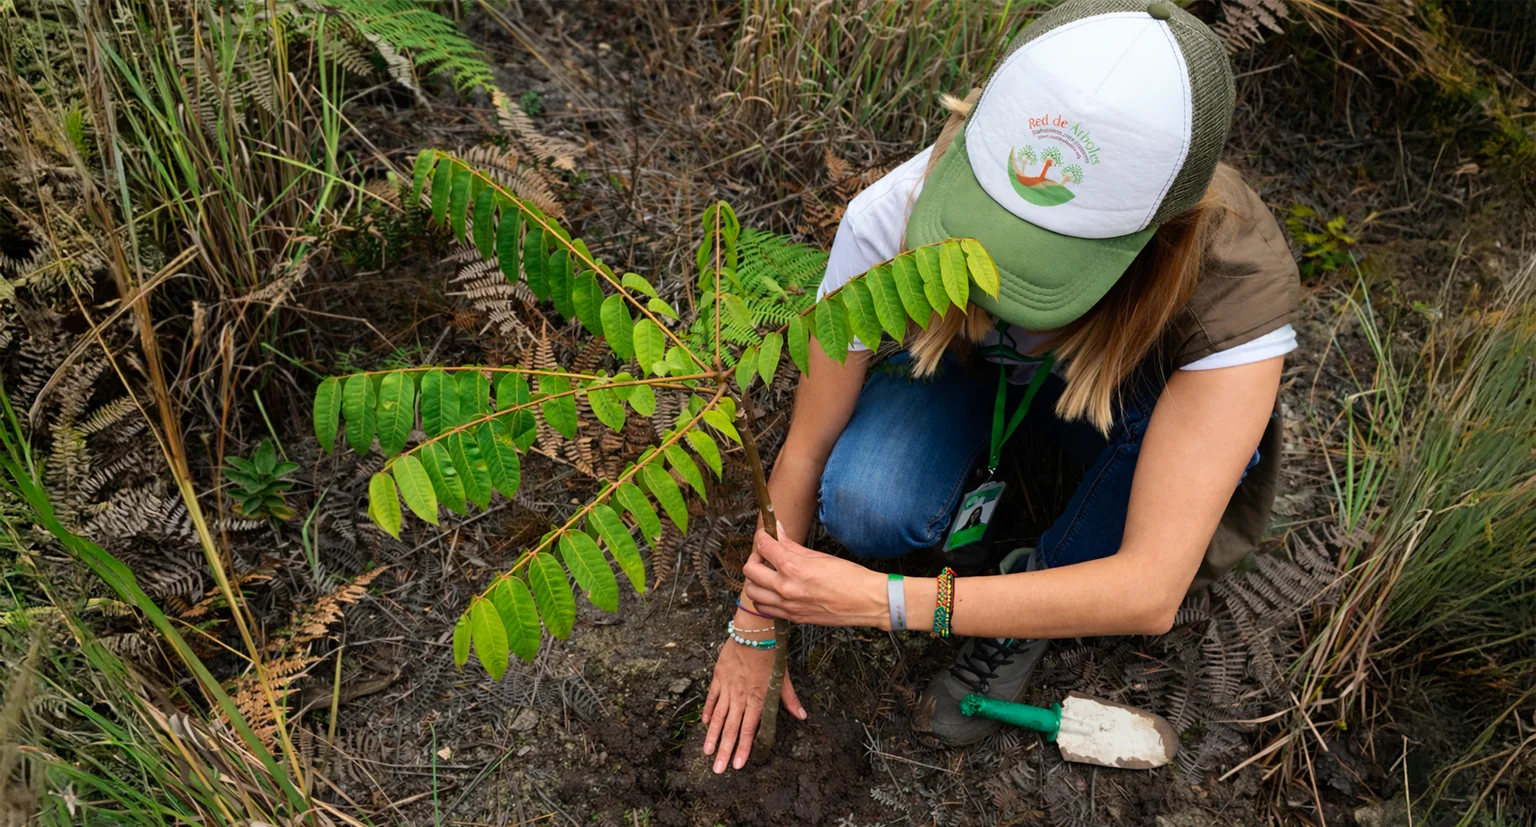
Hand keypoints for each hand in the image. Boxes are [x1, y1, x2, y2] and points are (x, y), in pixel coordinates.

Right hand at [701, 627, 806, 772]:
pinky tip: (706, 724)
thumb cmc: (772, 653)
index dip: (744, 748)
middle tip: (718, 769)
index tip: (738, 764)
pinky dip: (709, 711)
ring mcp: (728, 687)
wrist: (754, 631)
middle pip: (732, 728)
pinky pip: (712, 698)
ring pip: (719, 716)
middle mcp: (741, 696)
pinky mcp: (719, 677)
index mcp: (758, 698)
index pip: (750, 729)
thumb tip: (802, 716)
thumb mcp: (783, 677)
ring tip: (707, 752)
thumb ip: (789, 699)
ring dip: (712, 736)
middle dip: (724, 750)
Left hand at [742, 527, 887, 628]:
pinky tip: (774, 590)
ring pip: (752, 592)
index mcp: (793, 567)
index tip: (765, 534)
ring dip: (756, 580)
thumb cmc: (849, 577)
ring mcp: (787, 605)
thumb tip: (778, 531)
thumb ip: (792, 545)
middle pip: (750, 570)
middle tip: (765, 554)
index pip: (763, 546)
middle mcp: (785, 588)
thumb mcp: (819, 555)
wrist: (867, 602)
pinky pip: (765, 608)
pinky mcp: (793, 617)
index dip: (761, 536)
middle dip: (755, 557)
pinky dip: (763, 598)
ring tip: (769, 573)